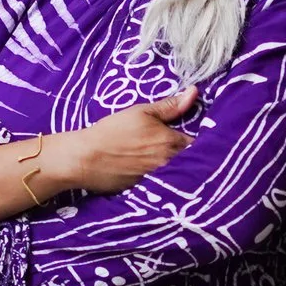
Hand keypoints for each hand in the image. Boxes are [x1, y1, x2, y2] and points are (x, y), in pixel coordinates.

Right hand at [54, 87, 197, 195]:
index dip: (199, 140)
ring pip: (179, 174)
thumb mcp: (141, 112)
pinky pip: (165, 186)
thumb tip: (194, 93)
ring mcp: (159, 180)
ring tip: (176, 164)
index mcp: (171, 142)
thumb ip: (170, 106)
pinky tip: (163, 178)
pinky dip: (167, 182)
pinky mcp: (148, 192)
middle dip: (192, 156)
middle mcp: (169, 164)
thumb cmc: (113, 131)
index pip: (198, 143)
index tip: (195, 137)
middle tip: (191, 151)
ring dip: (181, 169)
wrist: (86, 158)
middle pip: (191, 161)